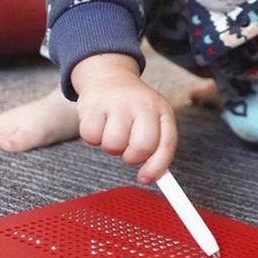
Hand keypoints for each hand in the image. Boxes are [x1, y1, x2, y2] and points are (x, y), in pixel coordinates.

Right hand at [72, 54, 176, 182]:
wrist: (111, 78)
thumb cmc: (135, 109)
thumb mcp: (154, 122)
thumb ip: (158, 150)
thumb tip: (151, 177)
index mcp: (163, 111)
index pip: (166, 144)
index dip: (157, 167)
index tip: (146, 178)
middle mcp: (143, 104)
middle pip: (141, 147)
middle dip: (132, 157)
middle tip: (127, 149)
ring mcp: (118, 103)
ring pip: (113, 145)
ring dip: (111, 147)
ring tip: (114, 131)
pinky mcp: (93, 104)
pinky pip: (91, 137)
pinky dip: (93, 137)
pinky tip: (100, 124)